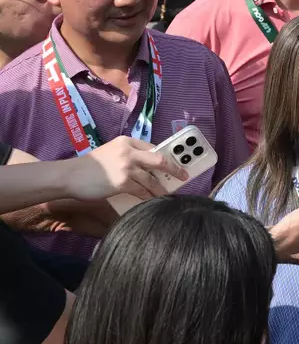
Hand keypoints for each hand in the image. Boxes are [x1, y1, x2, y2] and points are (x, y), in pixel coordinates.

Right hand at [69, 136, 187, 200]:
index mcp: (127, 141)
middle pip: (159, 159)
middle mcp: (129, 151)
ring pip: (152, 179)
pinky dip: (149, 197)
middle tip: (184, 176)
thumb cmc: (89, 166)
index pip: (153, 147)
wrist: (69, 176)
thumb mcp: (111, 152)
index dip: (166, 157)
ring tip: (167, 194)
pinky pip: (142, 191)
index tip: (175, 163)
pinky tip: (152, 201)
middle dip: (174, 169)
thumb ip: (128, 155)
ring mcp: (126, 167)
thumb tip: (148, 166)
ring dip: (161, 188)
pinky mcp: (122, 182)